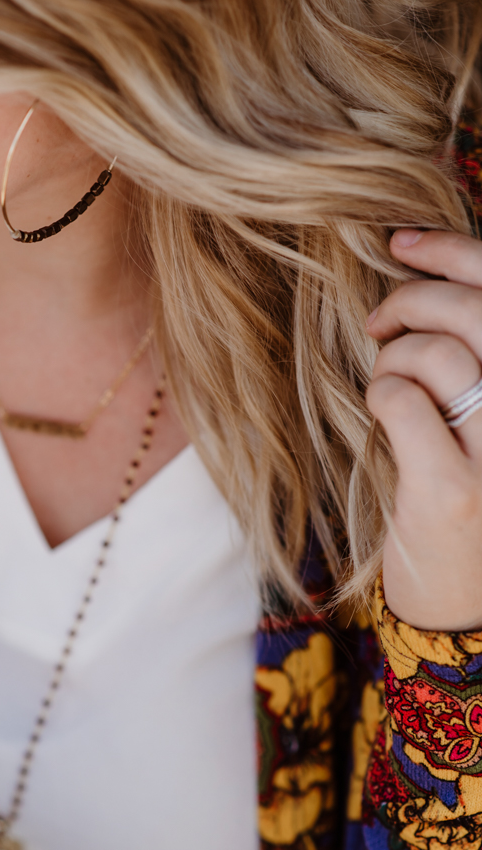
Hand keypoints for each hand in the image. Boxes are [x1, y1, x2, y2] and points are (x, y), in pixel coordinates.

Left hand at [366, 229, 481, 631]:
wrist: (471, 608)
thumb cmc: (475, 499)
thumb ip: (476, 360)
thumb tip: (429, 277)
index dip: (453, 249)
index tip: (399, 241)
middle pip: (472, 311)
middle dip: (408, 300)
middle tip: (378, 324)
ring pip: (435, 353)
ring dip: (392, 359)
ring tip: (388, 385)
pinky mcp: (456, 491)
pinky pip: (402, 402)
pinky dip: (381, 395)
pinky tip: (384, 415)